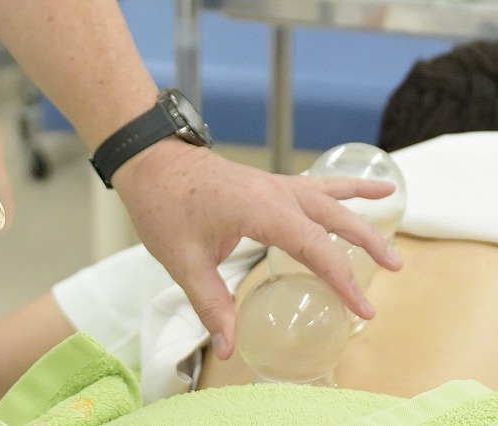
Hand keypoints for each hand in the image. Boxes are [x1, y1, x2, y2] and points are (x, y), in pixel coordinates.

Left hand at [114, 138, 402, 359]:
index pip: (315, 248)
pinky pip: (312, 183)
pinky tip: (358, 188)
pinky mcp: (267, 182)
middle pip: (333, 218)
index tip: (363, 306)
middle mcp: (275, 192)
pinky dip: (339, 186)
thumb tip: (230, 346)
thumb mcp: (184, 261)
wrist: (150, 161)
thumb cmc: (163, 205)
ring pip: (329, 196)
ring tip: (393, 209)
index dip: (342, 279)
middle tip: (396, 268)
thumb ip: (211, 303)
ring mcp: (273, 183)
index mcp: (260, 210)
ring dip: (360, 210)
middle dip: (367, 244)